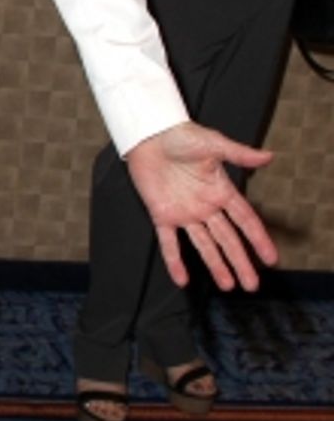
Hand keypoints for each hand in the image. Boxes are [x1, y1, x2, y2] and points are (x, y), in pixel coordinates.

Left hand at [125, 121, 276, 291]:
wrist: (149, 135)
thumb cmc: (182, 136)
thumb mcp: (214, 144)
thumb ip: (239, 154)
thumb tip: (268, 156)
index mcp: (221, 191)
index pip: (245, 220)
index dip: (258, 239)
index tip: (270, 259)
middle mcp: (206, 207)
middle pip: (228, 240)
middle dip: (240, 262)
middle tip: (252, 284)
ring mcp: (185, 213)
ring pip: (204, 246)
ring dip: (216, 266)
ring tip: (228, 285)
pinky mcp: (162, 215)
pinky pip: (169, 243)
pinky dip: (174, 261)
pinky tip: (181, 279)